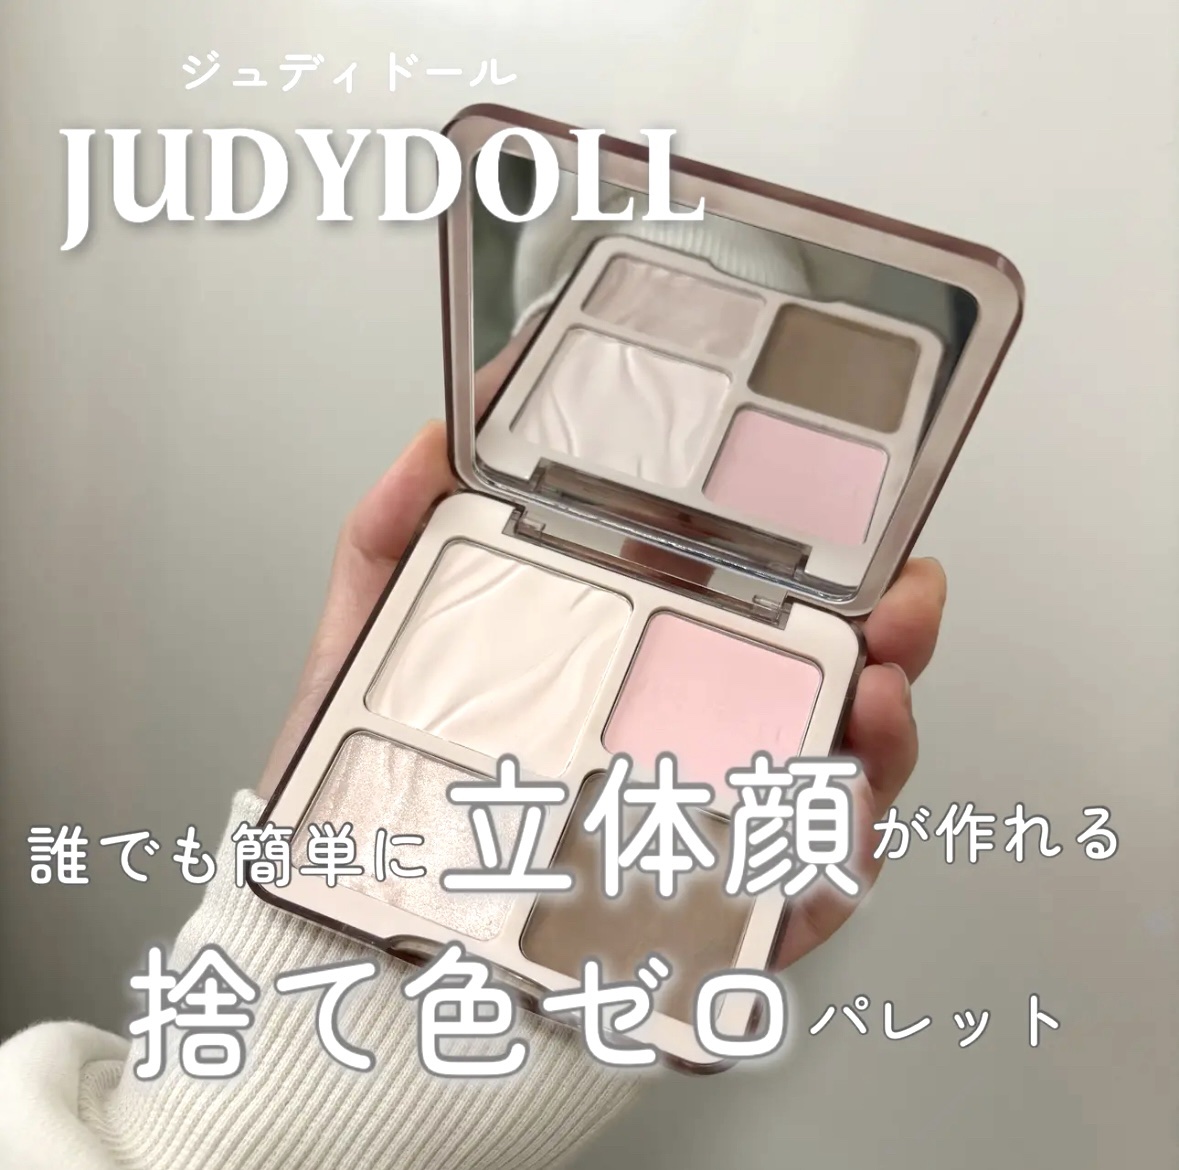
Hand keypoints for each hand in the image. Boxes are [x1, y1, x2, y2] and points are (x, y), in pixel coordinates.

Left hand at [259, 341, 946, 972]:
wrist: (360, 912)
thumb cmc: (390, 776)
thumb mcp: (376, 637)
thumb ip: (397, 532)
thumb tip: (436, 437)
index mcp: (650, 663)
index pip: (767, 611)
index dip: (838, 577)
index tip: (871, 546)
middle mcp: (699, 739)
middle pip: (829, 691)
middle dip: (895, 648)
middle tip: (901, 614)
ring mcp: (710, 828)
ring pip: (838, 787)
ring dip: (881, 748)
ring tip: (873, 705)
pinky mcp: (705, 917)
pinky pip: (796, 901)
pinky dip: (838, 870)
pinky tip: (839, 829)